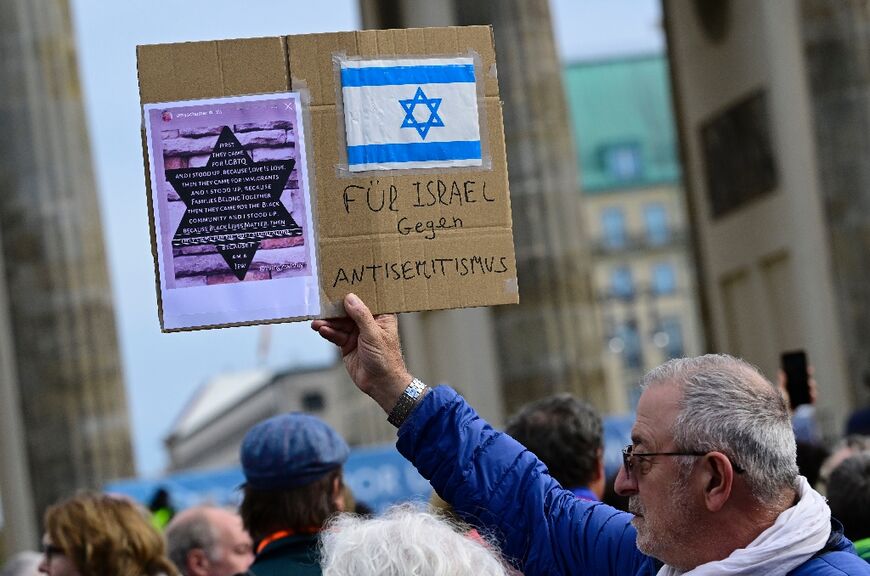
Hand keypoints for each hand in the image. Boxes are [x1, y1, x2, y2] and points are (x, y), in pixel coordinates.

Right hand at [311, 293, 411, 412]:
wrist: (381, 383)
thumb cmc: (385, 358)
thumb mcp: (373, 334)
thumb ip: (361, 316)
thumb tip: (350, 298)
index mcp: (381, 316)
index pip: (367, 299)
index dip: (355, 292)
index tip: (340, 283)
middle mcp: (368, 322)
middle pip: (349, 311)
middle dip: (335, 309)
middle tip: (321, 304)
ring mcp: (357, 333)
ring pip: (340, 323)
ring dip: (328, 322)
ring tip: (316, 321)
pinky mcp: (347, 344)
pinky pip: (336, 335)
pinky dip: (328, 332)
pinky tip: (321, 329)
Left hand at [777, 365, 817, 413]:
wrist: (781, 415)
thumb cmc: (780, 404)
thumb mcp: (780, 391)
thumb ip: (782, 382)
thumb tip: (781, 372)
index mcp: (796, 388)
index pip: (804, 380)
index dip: (807, 374)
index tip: (809, 368)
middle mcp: (802, 393)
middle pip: (808, 385)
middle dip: (810, 380)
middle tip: (809, 375)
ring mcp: (806, 399)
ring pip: (812, 392)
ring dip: (812, 387)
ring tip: (810, 384)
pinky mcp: (808, 407)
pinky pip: (812, 401)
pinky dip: (813, 397)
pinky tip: (812, 393)